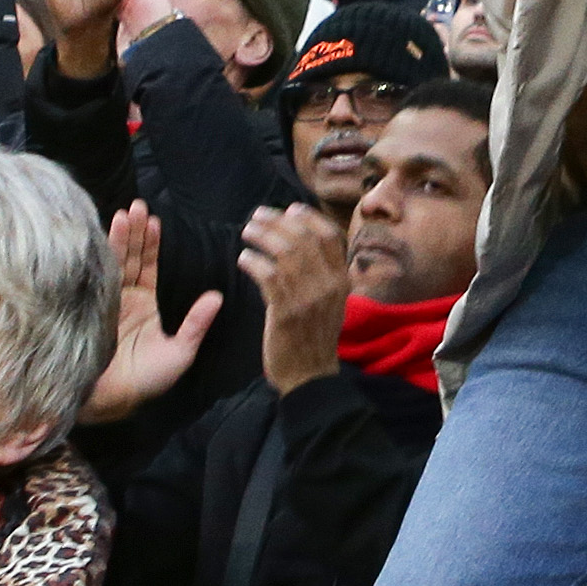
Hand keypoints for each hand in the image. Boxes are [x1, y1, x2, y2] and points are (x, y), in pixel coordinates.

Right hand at [82, 204, 221, 422]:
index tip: (154, 221)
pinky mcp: (87, 305)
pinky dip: (99, 254)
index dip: (152, 244)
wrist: (107, 400)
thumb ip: (196, 324)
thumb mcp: (179, 353)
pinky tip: (103, 233)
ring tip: (123, 212)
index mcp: (145, 305)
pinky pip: (93, 275)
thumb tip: (217, 296)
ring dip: (118, 237)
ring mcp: (103, 300)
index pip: (149, 266)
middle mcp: (124, 298)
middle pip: (130, 257)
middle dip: (134, 232)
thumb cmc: (146, 382)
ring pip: (112, 261)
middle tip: (137, 206)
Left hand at [240, 203, 350, 392]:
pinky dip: (254, 261)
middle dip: (278, 221)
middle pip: (304, 239)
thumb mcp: (329, 302)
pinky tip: (244, 258)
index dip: (309, 218)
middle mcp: (329, 285)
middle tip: (258, 216)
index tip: (290, 209)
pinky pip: (268, 275)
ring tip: (248, 232)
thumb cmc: (313, 336)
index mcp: (342, 280)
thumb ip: (320, 274)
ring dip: (263, 236)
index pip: (330, 236)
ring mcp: (308, 298)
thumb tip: (298, 240)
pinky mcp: (286, 312)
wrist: (309, 376)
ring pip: (285, 253)